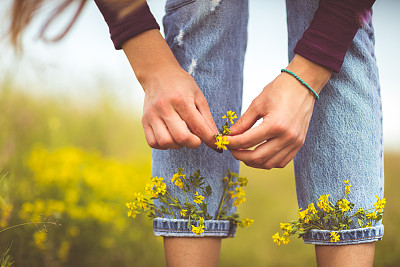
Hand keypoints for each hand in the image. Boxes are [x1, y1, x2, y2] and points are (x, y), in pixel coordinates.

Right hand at [122, 30, 217, 149]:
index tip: (216, 145)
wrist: (158, 73)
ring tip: (182, 137)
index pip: (198, 127)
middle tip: (197, 140)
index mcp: (181, 100)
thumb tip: (215, 139)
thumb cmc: (182, 85)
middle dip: (194, 143)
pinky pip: (153, 142)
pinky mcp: (144, 120)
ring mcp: (152, 114)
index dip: (209, 139)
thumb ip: (207, 119)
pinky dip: (164, 145)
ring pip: (166, 142)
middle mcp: (164, 107)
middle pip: (181, 137)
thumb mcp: (199, 96)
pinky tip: (171, 137)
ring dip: (178, 145)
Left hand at [227, 55, 331, 168]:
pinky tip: (258, 155)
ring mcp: (295, 142)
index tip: (223, 141)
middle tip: (231, 149)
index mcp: (276, 125)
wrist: (303, 84)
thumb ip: (243, 122)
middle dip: (240, 155)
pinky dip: (268, 162)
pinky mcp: (299, 144)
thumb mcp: (258, 103)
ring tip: (243, 153)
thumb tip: (230, 135)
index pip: (247, 141)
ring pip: (270, 164)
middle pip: (258, 157)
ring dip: (253, 162)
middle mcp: (287, 137)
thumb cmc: (281, 90)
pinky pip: (282, 162)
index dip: (231, 143)